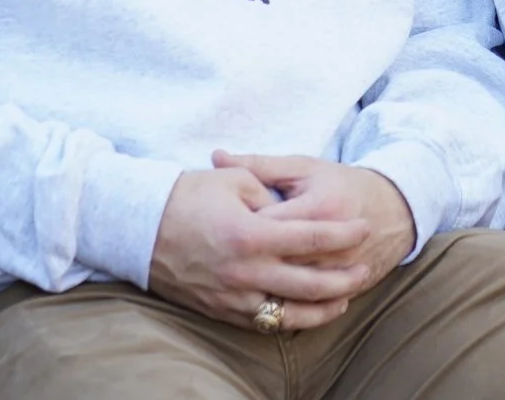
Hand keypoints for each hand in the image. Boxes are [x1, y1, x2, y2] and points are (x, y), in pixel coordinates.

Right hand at [148, 165, 371, 330]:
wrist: (139, 227)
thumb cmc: (188, 195)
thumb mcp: (234, 180)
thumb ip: (272, 196)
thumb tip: (294, 214)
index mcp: (251, 234)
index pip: (310, 239)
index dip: (342, 236)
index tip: (363, 228)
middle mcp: (244, 272)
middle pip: (307, 284)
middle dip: (342, 279)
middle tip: (365, 269)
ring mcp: (231, 297)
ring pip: (288, 313)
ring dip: (321, 309)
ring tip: (344, 299)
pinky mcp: (219, 311)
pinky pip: (262, 323)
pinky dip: (288, 320)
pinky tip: (306, 312)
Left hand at [214, 152, 416, 301]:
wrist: (393, 208)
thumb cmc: (340, 183)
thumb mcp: (303, 168)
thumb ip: (260, 165)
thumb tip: (216, 157)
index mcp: (318, 207)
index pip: (267, 223)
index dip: (240, 224)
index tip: (219, 222)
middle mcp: (331, 244)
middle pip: (277, 261)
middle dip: (247, 261)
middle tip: (223, 257)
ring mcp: (340, 271)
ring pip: (293, 291)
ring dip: (264, 290)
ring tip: (238, 284)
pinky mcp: (347, 290)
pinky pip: (312, 307)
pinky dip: (287, 309)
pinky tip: (264, 303)